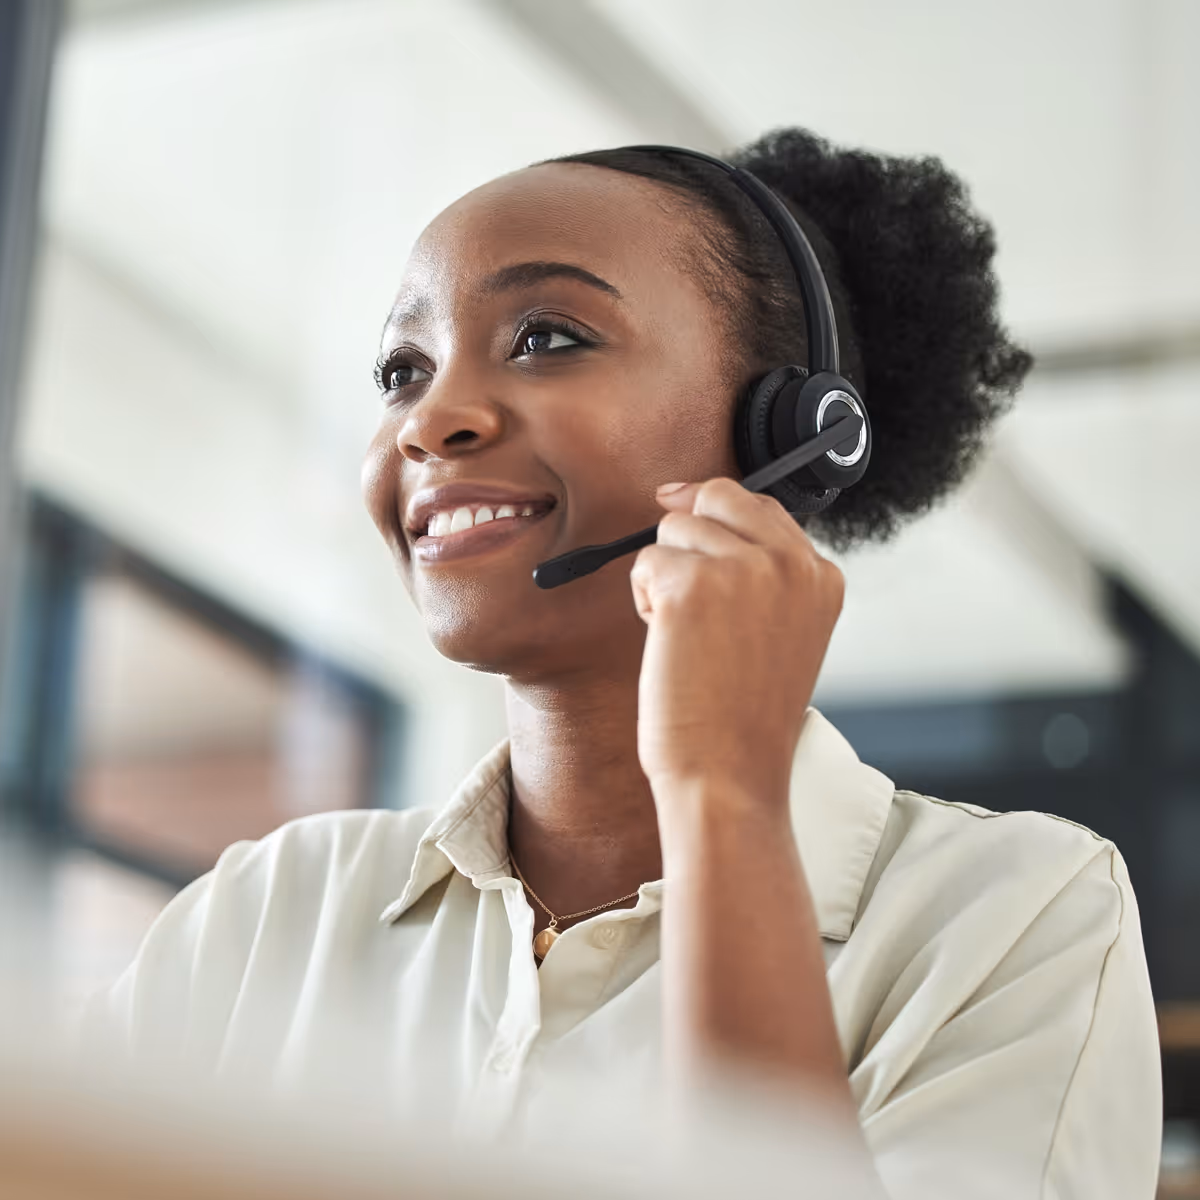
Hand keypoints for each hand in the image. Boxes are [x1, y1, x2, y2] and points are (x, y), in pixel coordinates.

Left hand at [630, 478, 843, 809]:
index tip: (694, 543)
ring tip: (689, 638)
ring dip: (665, 578)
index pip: (760, 506)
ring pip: (673, 530)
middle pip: (717, 496)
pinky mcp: (692, 584)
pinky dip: (643, 600)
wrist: (729, 775)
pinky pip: (644, 563)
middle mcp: (792, 562)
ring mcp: (745, 569)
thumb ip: (762, 572)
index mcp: (822, 575)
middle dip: (688, 539)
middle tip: (687, 601)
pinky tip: (669, 644)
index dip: (717, 517)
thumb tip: (686, 500)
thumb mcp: (782, 632)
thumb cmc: (744, 717)